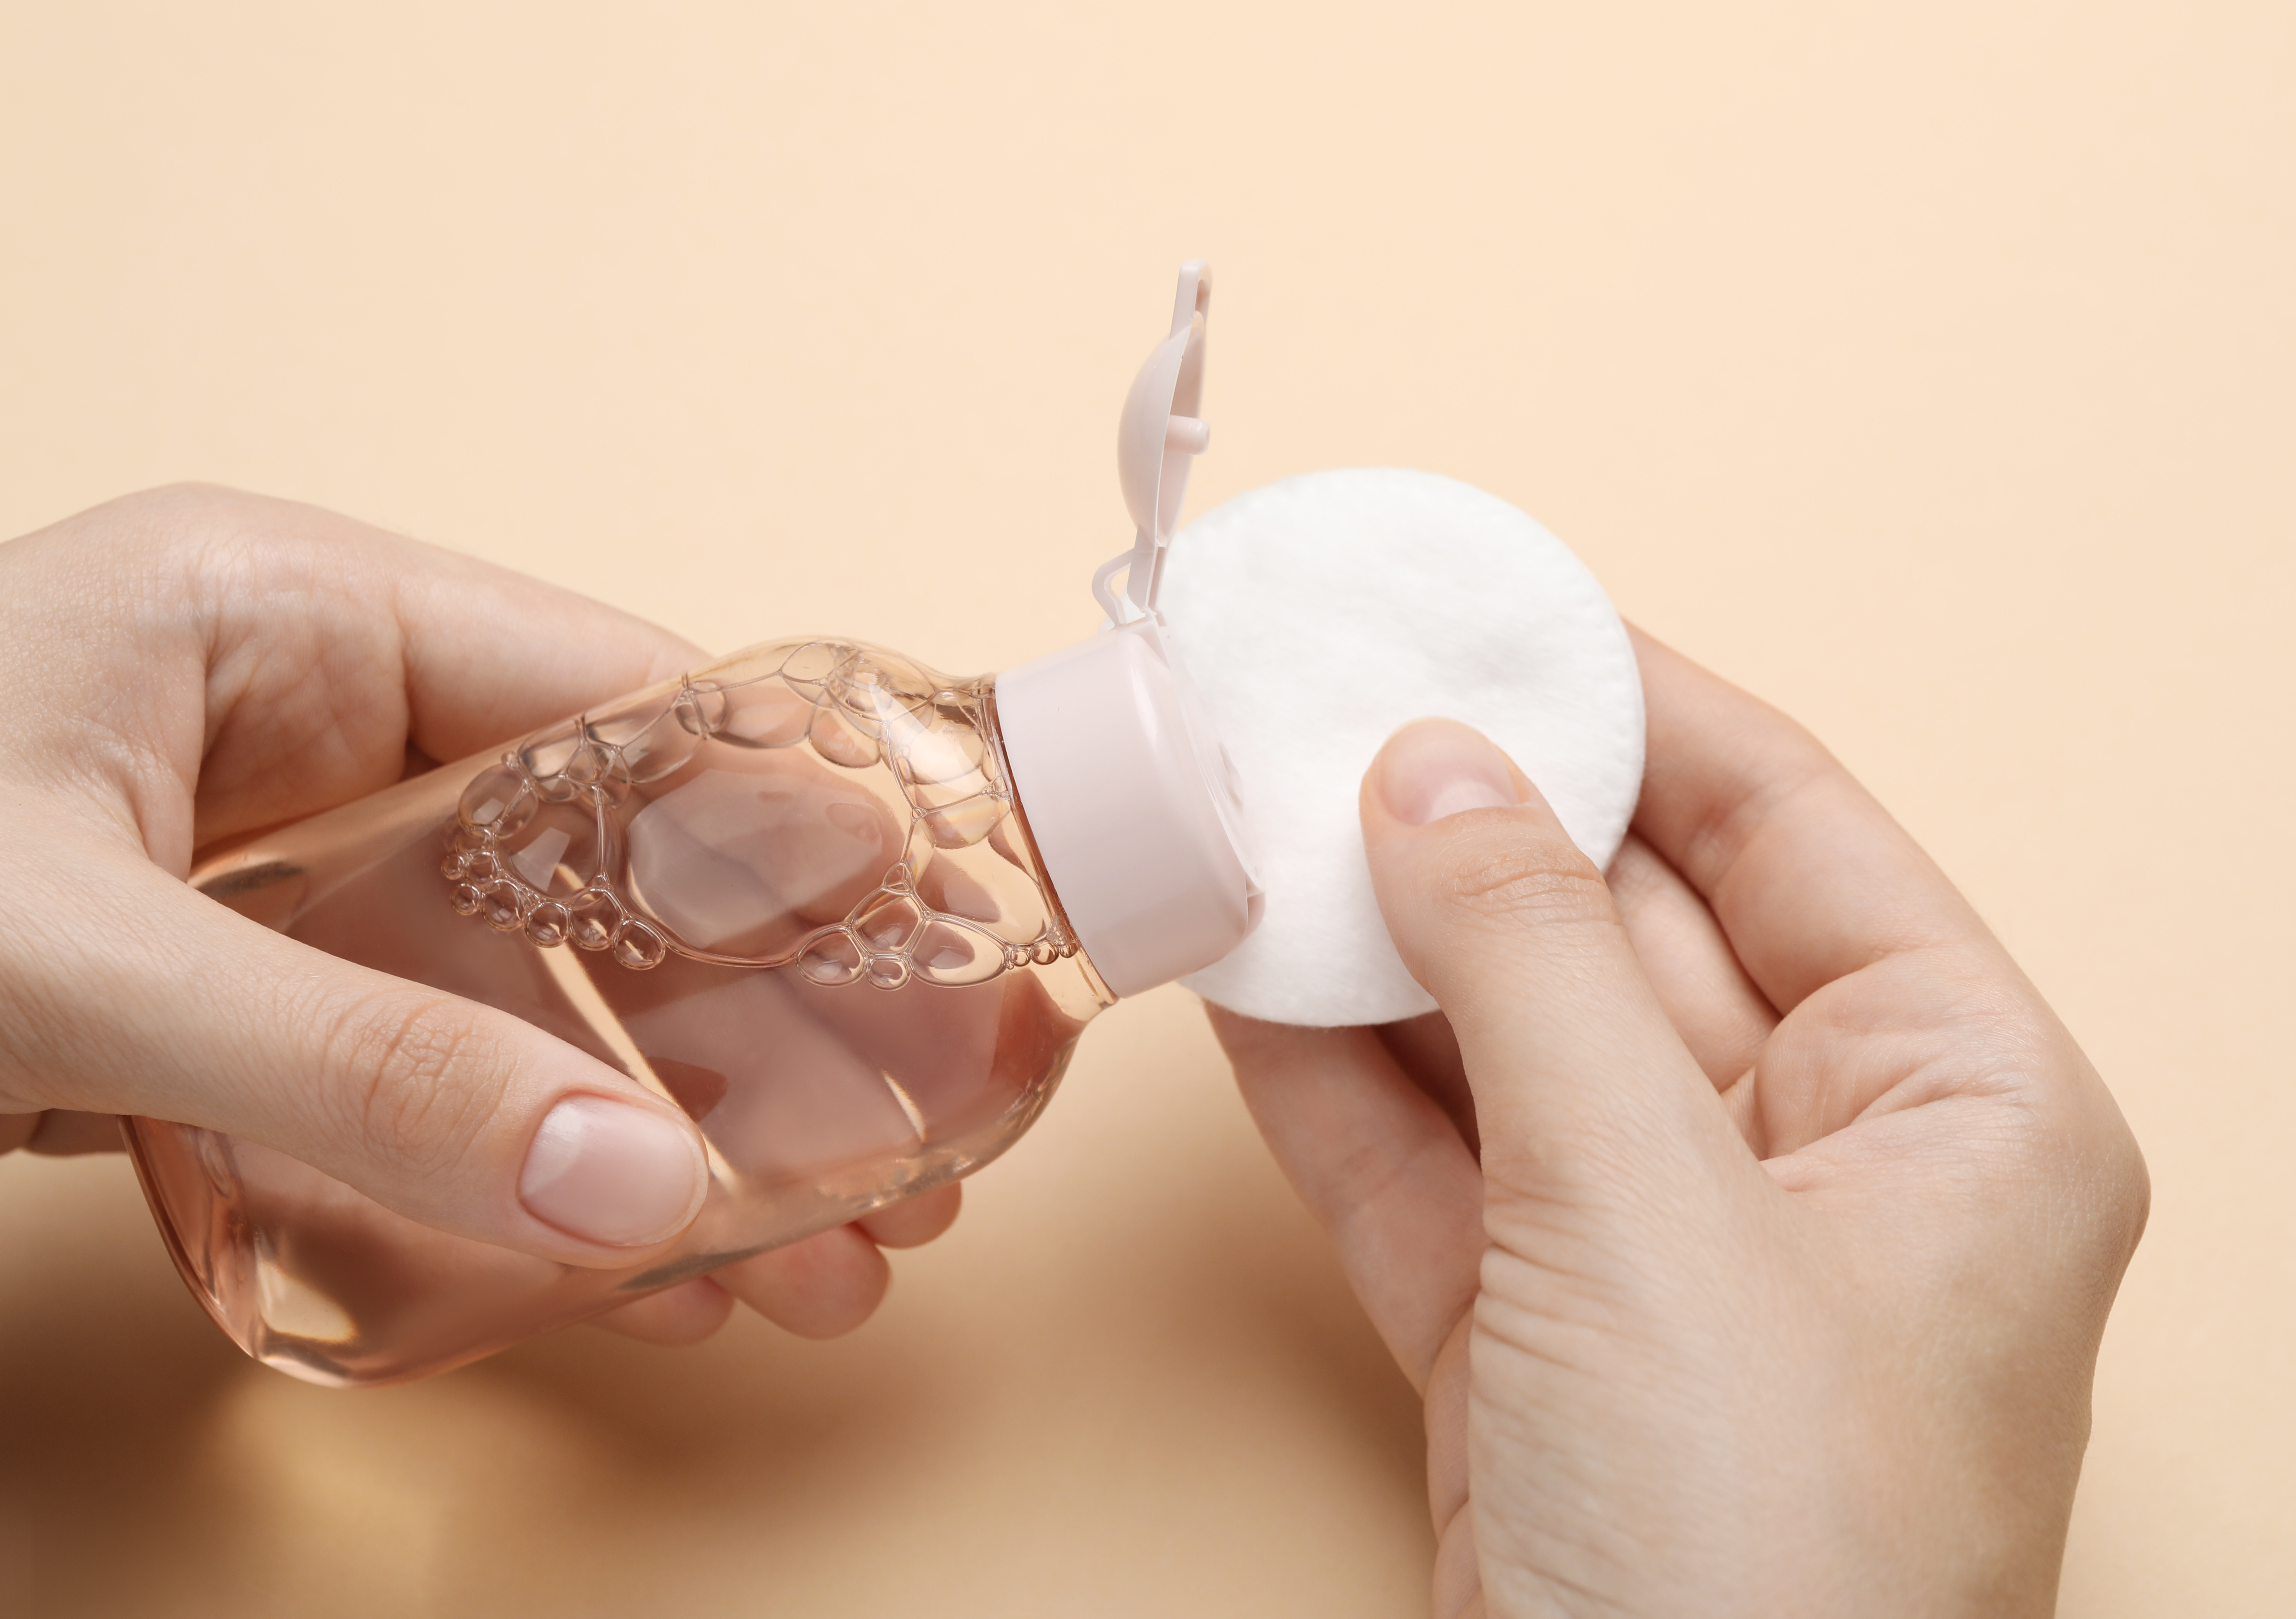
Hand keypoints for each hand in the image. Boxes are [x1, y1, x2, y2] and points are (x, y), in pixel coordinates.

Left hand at [0, 484, 954, 1345]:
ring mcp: (263, 873)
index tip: (917, 950)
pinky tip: (628, 1262)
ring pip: (514, 989)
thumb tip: (623, 1186)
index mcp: (291, 617)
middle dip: (743, 1026)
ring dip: (651, 1124)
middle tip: (887, 1162)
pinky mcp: (218, 1000)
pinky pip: (412, 1074)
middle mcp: (301, 728)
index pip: (607, 701)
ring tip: (801, 1252)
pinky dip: (515, 1166)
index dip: (778, 829)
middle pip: (589, 869)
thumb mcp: (75, 955)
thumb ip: (355, 1071)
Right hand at [1210, 632, 2145, 1616]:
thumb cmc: (1749, 1550)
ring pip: (1505, 1043)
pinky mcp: (1536, 1343)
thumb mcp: (1644, 1207)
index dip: (1639, 704)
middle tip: (1325, 706)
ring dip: (1377, 945)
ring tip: (1250, 820)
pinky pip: (1430, 1164)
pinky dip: (1333, 1078)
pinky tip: (1241, 977)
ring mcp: (1667, 1257)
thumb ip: (1529, 965)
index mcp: (1954, 1106)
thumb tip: (1432, 771)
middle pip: (1626, 928)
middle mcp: (1823, 1168)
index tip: (1497, 610)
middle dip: (1472, 822)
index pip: (1788, 829)